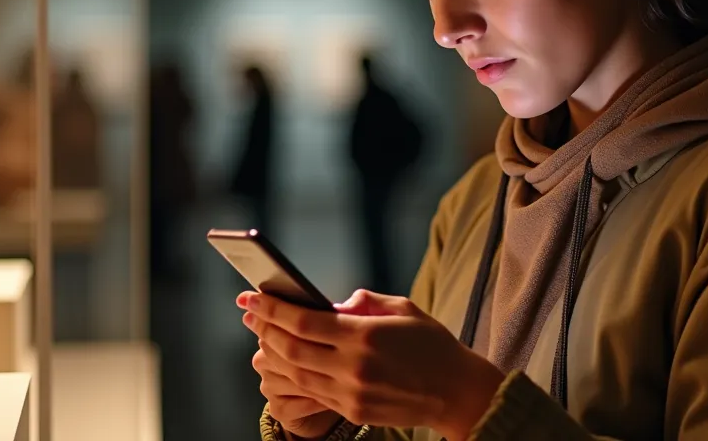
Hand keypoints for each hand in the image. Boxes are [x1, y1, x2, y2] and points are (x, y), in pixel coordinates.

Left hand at [239, 289, 504, 439]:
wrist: (458, 393)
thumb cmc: (432, 343)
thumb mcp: (403, 308)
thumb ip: (363, 302)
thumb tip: (330, 304)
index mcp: (365, 335)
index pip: (304, 321)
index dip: (273, 308)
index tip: (253, 297)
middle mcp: (354, 365)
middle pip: (292, 348)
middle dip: (265, 328)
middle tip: (250, 313)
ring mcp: (352, 392)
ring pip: (297, 372)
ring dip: (274, 352)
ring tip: (263, 334)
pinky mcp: (354, 409)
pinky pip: (312, 391)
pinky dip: (294, 374)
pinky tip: (287, 359)